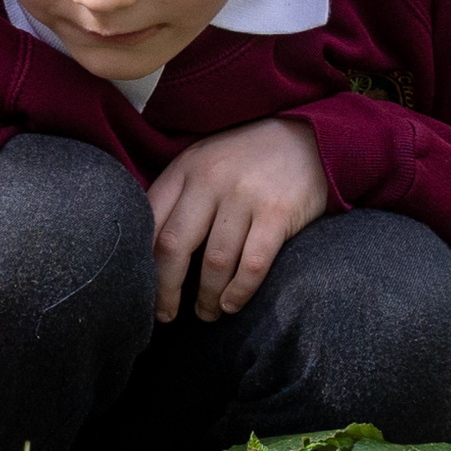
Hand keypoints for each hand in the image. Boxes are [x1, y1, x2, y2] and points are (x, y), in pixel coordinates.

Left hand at [146, 116, 329, 320]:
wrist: (310, 136)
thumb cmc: (249, 159)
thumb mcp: (207, 162)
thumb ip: (180, 195)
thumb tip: (151, 250)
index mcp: (186, 168)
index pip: (148, 220)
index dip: (141, 262)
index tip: (141, 290)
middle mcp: (210, 179)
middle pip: (173, 245)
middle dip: (166, 289)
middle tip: (166, 314)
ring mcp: (244, 195)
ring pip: (214, 262)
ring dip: (207, 297)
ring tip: (207, 313)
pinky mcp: (278, 211)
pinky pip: (252, 263)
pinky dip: (240, 291)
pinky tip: (232, 304)